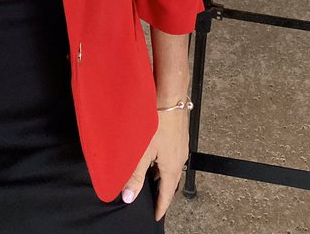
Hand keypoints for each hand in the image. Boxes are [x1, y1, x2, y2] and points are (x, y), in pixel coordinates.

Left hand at [122, 106, 188, 220]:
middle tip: (153, 201)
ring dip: (162, 176)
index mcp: (172, 167)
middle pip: (171, 182)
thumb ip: (135, 175)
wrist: (171, 95)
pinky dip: (163, 162)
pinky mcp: (179, 135)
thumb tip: (128, 197)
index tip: (156, 216)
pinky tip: (154, 155)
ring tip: (151, 179)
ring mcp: (181, 146)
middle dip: (162, 192)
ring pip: (171, 168)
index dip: (161, 207)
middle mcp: (180, 158)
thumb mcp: (143, 151)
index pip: (167, 194)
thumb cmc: (159, 120)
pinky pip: (172, 156)